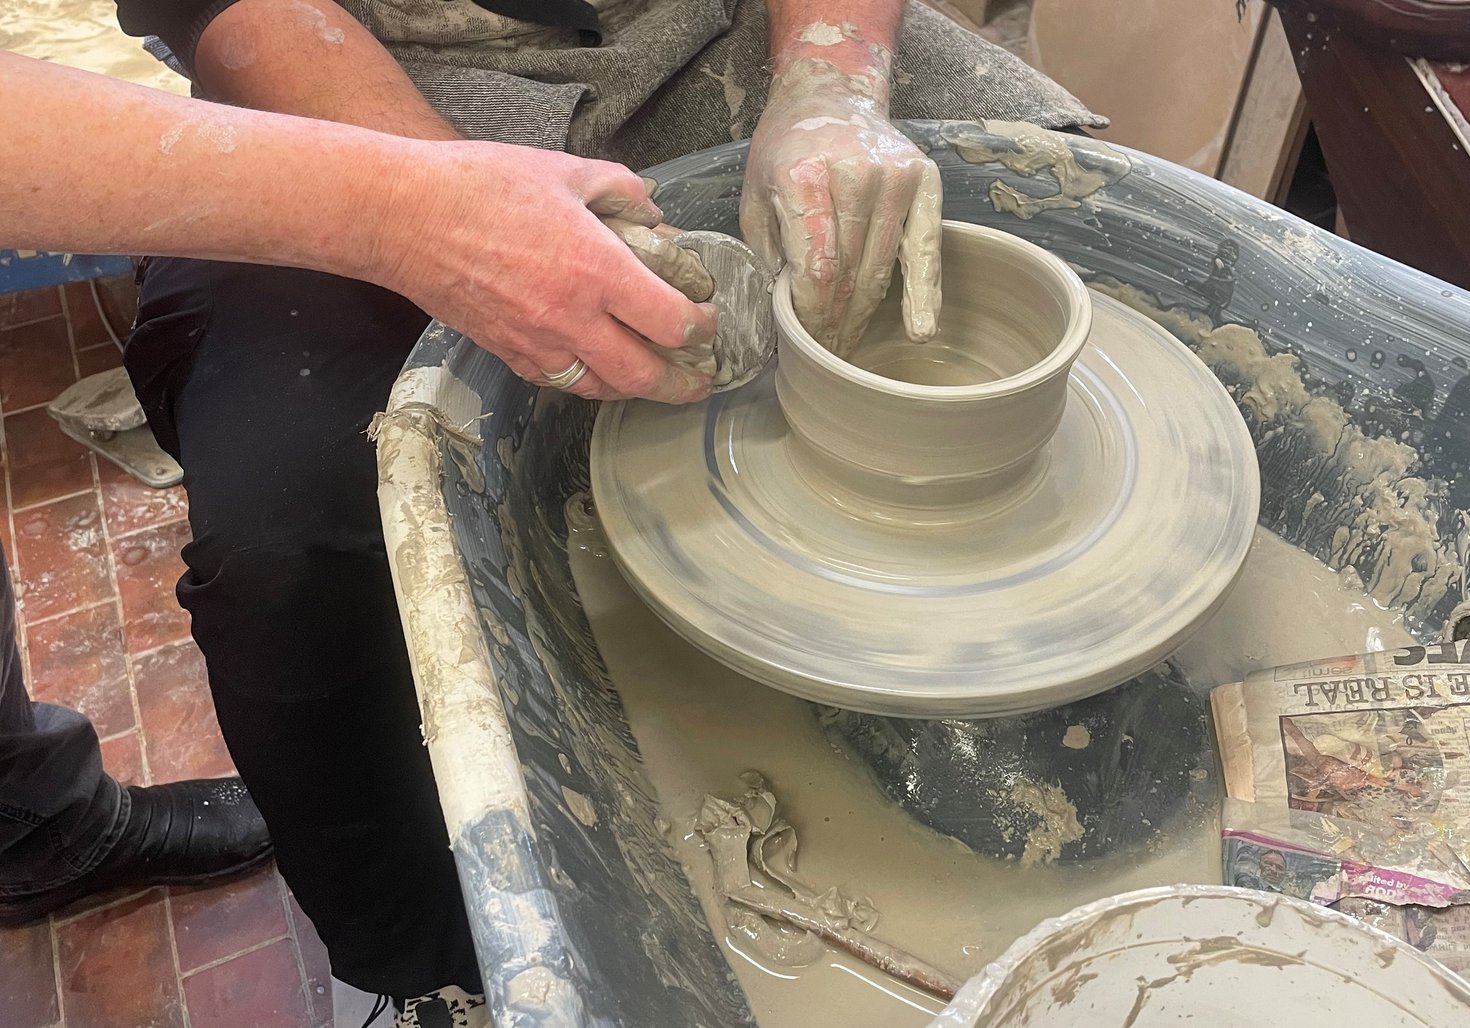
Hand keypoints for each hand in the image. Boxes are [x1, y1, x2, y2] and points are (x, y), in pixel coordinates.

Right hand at [372, 141, 717, 402]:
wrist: (402, 216)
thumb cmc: (480, 185)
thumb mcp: (564, 169)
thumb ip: (620, 189)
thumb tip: (652, 212)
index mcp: (596, 269)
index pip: (671, 320)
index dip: (701, 327)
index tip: (708, 320)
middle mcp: (572, 317)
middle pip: (644, 375)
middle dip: (682, 384)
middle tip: (699, 380)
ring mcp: (537, 342)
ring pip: (602, 389)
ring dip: (635, 389)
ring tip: (653, 380)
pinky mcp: (507, 352)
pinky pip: (560, 382)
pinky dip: (587, 383)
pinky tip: (597, 370)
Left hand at [741, 49, 940, 357]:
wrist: (830, 94)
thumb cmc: (786, 152)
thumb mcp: (756, 197)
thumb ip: (771, 253)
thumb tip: (785, 314)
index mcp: (806, 178)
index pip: (817, 270)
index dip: (813, 316)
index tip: (807, 342)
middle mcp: (856, 175)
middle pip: (850, 275)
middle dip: (836, 322)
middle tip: (828, 354)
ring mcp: (895, 177)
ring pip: (882, 268)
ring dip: (865, 315)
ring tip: (850, 345)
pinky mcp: (924, 180)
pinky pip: (925, 248)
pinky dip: (924, 292)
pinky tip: (922, 328)